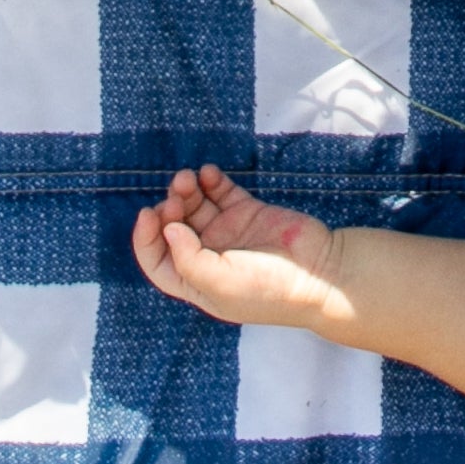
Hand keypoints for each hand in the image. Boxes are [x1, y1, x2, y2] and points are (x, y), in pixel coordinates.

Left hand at [130, 166, 354, 331]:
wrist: (319, 274)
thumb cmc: (268, 290)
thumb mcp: (220, 284)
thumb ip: (188, 259)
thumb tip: (167, 229)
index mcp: (196, 281)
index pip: (157, 260)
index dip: (145, 238)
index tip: (148, 213)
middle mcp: (208, 256)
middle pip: (173, 227)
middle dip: (168, 209)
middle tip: (176, 196)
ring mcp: (228, 233)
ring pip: (194, 206)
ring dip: (186, 190)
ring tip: (188, 178)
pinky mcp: (248, 213)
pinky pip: (221, 193)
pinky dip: (211, 181)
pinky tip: (209, 173)